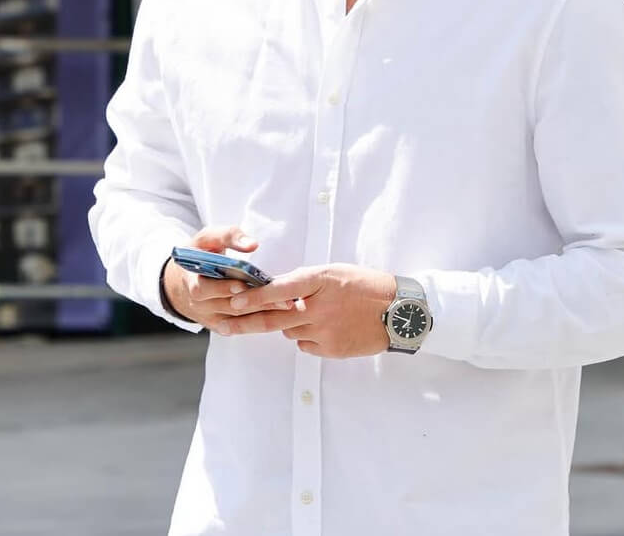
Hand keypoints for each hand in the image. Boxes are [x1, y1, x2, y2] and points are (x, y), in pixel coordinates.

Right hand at [162, 225, 295, 331]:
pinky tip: (277, 315)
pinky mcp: (219, 325)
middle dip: (253, 302)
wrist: (184, 280)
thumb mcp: (207, 238)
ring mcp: (209, 317)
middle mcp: (198, 304)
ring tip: (285, 305)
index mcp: (191, 280)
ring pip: (237, 319)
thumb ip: (228, 236)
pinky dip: (258, 321)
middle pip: (227, 306)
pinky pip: (239, 326)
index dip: (222, 288)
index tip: (242, 284)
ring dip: (261, 313)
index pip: (203, 289)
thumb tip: (252, 244)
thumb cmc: (200, 254)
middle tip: (279, 298)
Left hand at [222, 263, 396, 358]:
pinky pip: (306, 344)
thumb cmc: (366, 285)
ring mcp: (325, 332)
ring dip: (290, 324)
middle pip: (274, 319)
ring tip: (314, 313)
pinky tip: (327, 327)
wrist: (399, 311)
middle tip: (225, 326)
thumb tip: (277, 290)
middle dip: (245, 323)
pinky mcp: (331, 350)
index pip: (278, 290)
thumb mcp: (335, 273)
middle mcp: (318, 308)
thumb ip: (305, 281)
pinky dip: (307, 336)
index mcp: (319, 282)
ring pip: (290, 331)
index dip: (253, 297)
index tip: (233, 301)